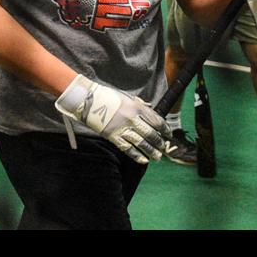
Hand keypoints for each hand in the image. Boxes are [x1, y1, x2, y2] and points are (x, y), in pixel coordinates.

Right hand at [54, 74, 168, 163]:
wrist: (88, 100)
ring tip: (157, 157)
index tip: (168, 134)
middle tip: (163, 147)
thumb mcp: (127, 97)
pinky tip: (143, 160)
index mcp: (137, 107)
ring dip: (151, 151)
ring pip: (141, 143)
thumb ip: (139, 104)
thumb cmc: (108, 96)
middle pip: (151, 133)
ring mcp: (122, 128)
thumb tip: (150, 108)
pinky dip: (136, 155)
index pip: (156, 120)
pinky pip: (128, 148)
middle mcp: (132, 118)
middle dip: (159, 142)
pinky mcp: (113, 136)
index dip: (164, 129)